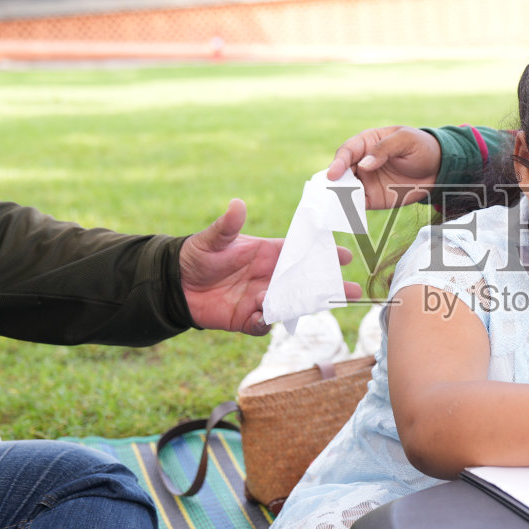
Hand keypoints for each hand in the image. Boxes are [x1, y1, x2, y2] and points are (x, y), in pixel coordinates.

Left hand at [180, 199, 358, 334]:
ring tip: (321, 306)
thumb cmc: (197, 255)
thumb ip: (227, 225)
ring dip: (305, 306)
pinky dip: (265, 323)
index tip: (345, 255)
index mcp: (267, 254)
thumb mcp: (213, 238)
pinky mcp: (246, 318)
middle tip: (353, 289)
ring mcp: (260, 299)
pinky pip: (263, 324)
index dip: (323, 254)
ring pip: (291, 305)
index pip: (301, 253)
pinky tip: (262, 317)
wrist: (175, 285)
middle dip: (329, 286)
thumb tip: (237, 204)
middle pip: (305, 282)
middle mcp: (269, 277)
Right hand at [327, 126, 441, 209]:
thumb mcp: (405, 140)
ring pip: (345, 189)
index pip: (347, 151)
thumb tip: (363, 165)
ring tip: (332, 206)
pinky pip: (358, 204)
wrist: (438, 168)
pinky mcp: (373, 198)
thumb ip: (383, 149)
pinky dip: (350, 209)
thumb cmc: (420, 147)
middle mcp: (361, 162)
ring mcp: (366, 181)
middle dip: (332, 182)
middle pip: (341, 171)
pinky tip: (346, 214)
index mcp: (366, 143)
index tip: (333, 174)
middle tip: (326, 192)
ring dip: (338, 197)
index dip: (338, 162)